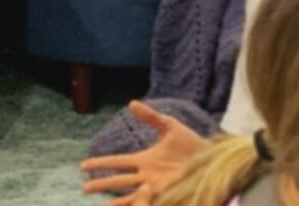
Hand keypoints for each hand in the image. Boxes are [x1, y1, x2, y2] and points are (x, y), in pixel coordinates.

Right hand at [79, 102, 208, 200]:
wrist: (215, 160)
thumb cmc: (192, 145)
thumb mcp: (170, 127)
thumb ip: (150, 117)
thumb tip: (131, 103)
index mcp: (145, 161)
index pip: (117, 163)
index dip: (100, 163)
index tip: (83, 165)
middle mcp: (147, 177)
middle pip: (119, 182)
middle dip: (102, 185)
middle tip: (84, 188)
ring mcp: (157, 189)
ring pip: (132, 197)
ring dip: (118, 201)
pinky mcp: (168, 196)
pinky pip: (150, 203)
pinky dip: (140, 205)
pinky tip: (135, 205)